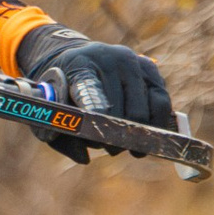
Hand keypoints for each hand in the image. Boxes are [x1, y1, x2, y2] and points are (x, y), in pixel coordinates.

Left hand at [14, 22, 175, 136]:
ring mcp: (133, 61)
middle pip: (120, 109)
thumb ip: (61, 136)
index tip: (100, 134)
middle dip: (114, 136)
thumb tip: (86, 158)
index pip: (90, 90)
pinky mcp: (150, 68)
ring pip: (143, 111)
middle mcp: (109, 59)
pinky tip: (145, 135)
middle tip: (107, 147)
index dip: (96, 114)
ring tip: (126, 145)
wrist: (76, 56)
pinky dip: (156, 124)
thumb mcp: (51, 109)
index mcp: (79, 65)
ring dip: (135, 135)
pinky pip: (161, 103)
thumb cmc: (62, 89)